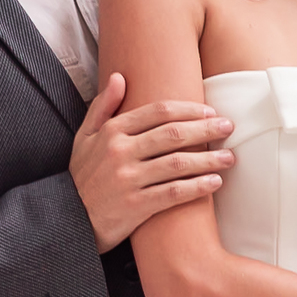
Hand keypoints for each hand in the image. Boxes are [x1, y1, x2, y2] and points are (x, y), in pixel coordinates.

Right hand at [70, 72, 234, 253]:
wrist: (67, 219)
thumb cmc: (82, 176)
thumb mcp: (84, 137)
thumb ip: (102, 107)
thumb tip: (119, 77)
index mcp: (112, 131)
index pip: (158, 111)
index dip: (188, 109)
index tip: (210, 111)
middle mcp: (121, 152)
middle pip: (173, 134)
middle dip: (205, 128)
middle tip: (229, 127)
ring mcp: (129, 179)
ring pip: (178, 164)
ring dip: (209, 159)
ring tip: (230, 158)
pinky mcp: (136, 206)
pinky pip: (173, 193)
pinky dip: (197, 187)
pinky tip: (215, 183)